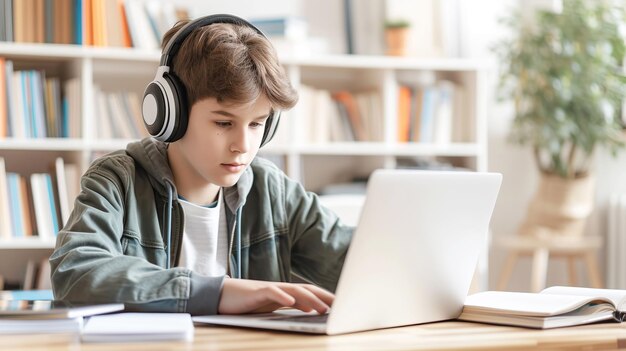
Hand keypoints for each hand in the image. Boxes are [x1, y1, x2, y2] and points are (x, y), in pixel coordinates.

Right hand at [218, 278, 333, 314]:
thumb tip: (312, 310)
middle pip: (307, 290)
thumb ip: (292, 306)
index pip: (311, 293)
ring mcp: (269, 288)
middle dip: (325, 297)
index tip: (342, 305)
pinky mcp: (256, 292)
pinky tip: (291, 303)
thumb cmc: (248, 302)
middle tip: (341, 306)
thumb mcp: (274, 306)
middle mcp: (281, 288)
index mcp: (286, 293)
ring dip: (310, 299)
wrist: (222, 295)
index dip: (326, 297)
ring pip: (293, 291)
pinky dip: (282, 297)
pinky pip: (271, 292)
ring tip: (322, 309)